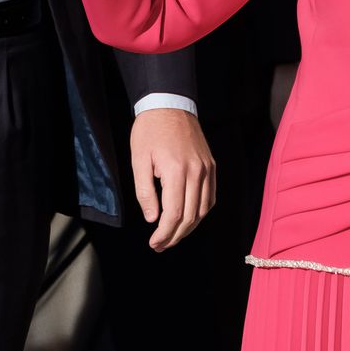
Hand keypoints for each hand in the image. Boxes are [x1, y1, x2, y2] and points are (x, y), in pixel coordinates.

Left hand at [129, 107, 215, 250]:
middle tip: (160, 245)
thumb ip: (145, 192)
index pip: (173, 214)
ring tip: (173, 236)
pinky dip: (201, 212)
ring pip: (203, 209)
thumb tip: (153, 218)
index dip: (164, 233)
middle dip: (175, 236)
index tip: (154, 243)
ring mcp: (207, 169)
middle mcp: (197, 172)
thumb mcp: (138, 160)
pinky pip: (210, 197)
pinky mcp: (211, 165)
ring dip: (189, 227)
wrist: (169, 105)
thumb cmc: (149, 131)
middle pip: (190, 216)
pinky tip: (189, 218)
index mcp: (177, 172)